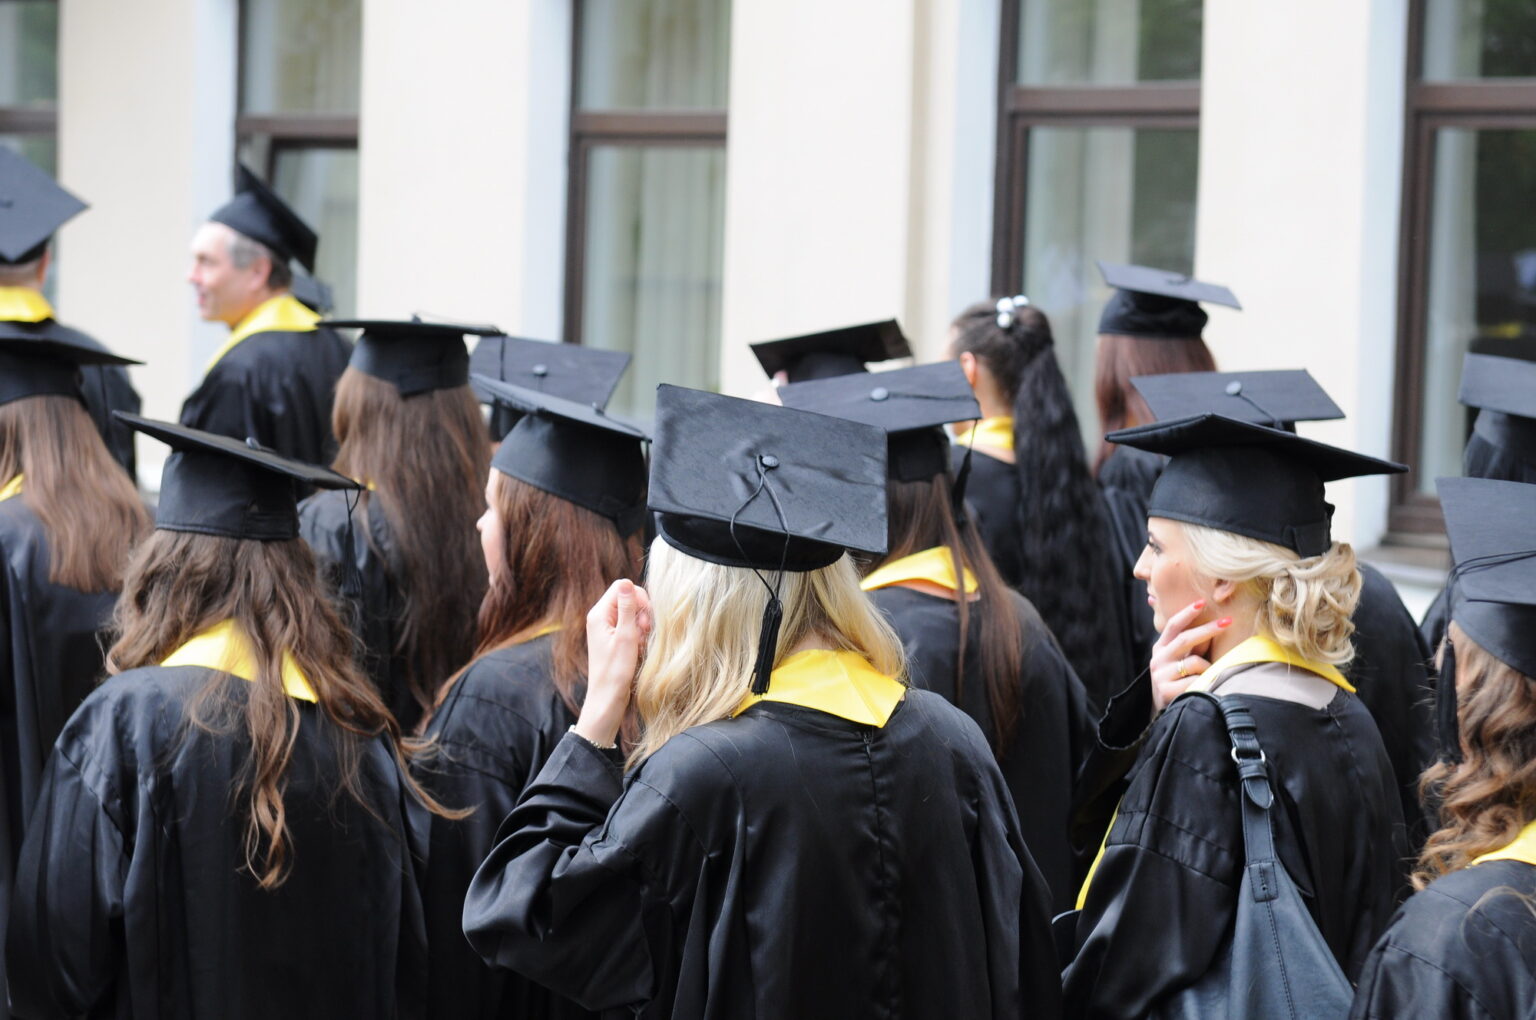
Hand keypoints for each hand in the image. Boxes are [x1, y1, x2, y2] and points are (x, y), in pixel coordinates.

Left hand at [577, 579, 652, 746]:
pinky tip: (637, 650)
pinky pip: (631, 627)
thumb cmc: (615, 671)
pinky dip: (638, 637)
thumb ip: (627, 608)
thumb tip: (626, 581)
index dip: (638, 598)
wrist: (607, 699)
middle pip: (628, 599)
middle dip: (641, 614)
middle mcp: (601, 618)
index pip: (622, 587)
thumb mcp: (625, 637)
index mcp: (599, 614)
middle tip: (642, 633)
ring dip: (641, 627)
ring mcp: (607, 629)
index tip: (642, 619)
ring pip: (632, 614)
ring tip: (638, 645)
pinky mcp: (613, 639)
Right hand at [1149, 600, 1231, 713]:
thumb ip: (1193, 646)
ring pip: (1194, 662)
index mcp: (1161, 648)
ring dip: (1207, 668)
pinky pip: (1196, 680)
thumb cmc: (1180, 682)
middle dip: (1208, 629)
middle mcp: (1158, 659)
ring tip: (1206, 677)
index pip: (1173, 626)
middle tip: (1227, 621)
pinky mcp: (1166, 691)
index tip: (1202, 602)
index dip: (1187, 613)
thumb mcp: (1183, 661)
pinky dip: (1204, 683)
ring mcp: (1160, 675)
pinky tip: (1200, 689)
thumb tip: (1214, 627)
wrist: (1166, 713)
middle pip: (1185, 639)